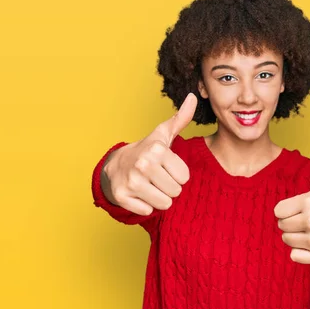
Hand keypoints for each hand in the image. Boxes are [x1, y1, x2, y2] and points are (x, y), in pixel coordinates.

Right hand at [103, 93, 197, 214]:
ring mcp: (131, 181)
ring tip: (150, 186)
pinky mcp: (121, 196)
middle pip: (176, 191)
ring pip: (164, 204)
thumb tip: (194, 97)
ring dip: (159, 198)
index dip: (178, 175)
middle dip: (169, 187)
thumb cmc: (147, 151)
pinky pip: (147, 211)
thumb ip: (181, 118)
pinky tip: (139, 194)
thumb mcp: (164, 134)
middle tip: (157, 178)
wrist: (115, 165)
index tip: (166, 167)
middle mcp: (143, 164)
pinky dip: (145, 206)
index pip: (184, 177)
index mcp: (157, 149)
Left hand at [274, 133, 309, 263]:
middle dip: (290, 221)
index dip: (286, 208)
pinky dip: (299, 252)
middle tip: (306, 218)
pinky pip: (293, 256)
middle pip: (281, 225)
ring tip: (309, 229)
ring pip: (286, 240)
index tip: (300, 206)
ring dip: (294, 235)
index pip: (278, 211)